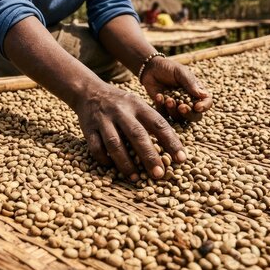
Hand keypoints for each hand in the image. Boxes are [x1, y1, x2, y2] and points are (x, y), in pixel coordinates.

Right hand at [73, 83, 187, 180]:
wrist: (89, 91)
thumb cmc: (120, 103)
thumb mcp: (137, 104)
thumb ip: (151, 121)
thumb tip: (171, 147)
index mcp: (138, 105)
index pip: (158, 124)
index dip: (171, 142)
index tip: (181, 159)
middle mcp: (121, 111)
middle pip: (137, 135)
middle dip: (149, 156)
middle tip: (159, 174)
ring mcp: (103, 120)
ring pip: (115, 144)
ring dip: (126, 163)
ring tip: (135, 178)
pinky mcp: (88, 128)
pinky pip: (96, 147)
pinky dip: (104, 159)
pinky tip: (111, 167)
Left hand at [140, 57, 212, 121]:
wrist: (151, 69)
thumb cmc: (169, 68)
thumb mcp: (180, 72)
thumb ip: (190, 83)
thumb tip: (204, 95)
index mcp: (197, 92)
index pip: (206, 102)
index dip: (204, 106)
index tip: (197, 107)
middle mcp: (189, 102)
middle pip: (195, 116)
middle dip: (189, 114)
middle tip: (181, 107)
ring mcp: (176, 107)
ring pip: (179, 118)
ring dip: (173, 110)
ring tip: (168, 99)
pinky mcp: (164, 109)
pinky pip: (164, 115)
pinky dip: (161, 106)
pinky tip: (159, 96)